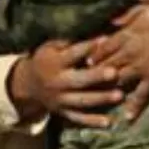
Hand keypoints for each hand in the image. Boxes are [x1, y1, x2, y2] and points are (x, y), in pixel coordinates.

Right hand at [9, 40, 123, 127]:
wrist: (28, 85)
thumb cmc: (45, 58)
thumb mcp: (50, 46)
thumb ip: (68, 40)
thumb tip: (90, 26)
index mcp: (54, 63)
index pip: (72, 54)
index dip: (88, 47)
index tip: (105, 40)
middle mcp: (57, 82)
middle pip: (79, 80)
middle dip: (97, 77)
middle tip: (114, 73)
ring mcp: (60, 99)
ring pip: (82, 100)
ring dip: (101, 99)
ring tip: (120, 96)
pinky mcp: (63, 112)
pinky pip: (79, 118)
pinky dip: (93, 121)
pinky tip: (109, 122)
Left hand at [89, 7, 148, 121]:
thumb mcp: (146, 9)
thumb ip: (127, 15)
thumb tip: (112, 21)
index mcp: (126, 35)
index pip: (103, 46)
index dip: (93, 53)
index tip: (85, 59)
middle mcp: (129, 53)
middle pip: (106, 64)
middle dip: (95, 71)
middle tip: (85, 80)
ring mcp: (139, 68)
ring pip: (118, 79)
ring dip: (107, 87)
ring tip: (98, 96)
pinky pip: (141, 95)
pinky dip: (134, 107)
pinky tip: (127, 118)